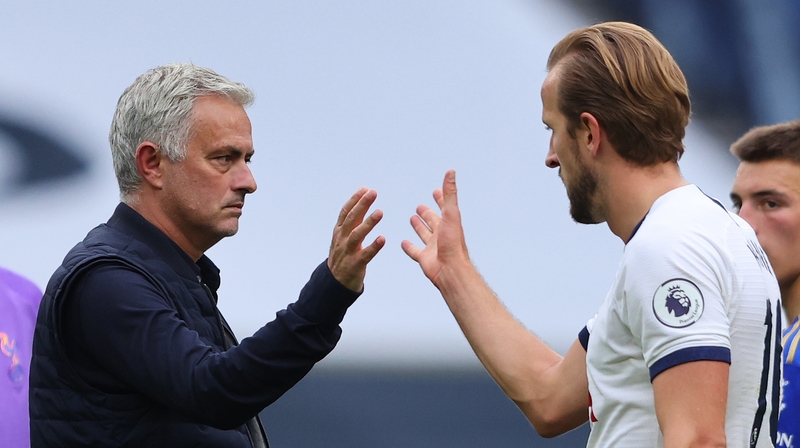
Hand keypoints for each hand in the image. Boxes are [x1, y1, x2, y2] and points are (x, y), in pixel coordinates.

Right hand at [327, 187, 384, 291]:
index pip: (346, 212)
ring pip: (356, 235)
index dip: (355, 200)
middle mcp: (341, 240)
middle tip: (373, 193)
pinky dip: (373, 247)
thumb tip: (363, 201)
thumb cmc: (343, 256)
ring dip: (368, 223)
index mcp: (339, 232)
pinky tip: (382, 239)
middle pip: (351, 219)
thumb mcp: (344, 237)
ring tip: (380, 212)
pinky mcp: (354, 265)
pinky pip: (365, 255)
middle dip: (362, 205)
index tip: (365, 189)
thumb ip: (353, 221)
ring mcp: (347, 252)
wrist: (335, 283)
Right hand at [401, 170, 469, 285]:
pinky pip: (414, 251)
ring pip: (424, 234)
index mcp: (448, 223)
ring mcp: (433, 247)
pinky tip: (403, 242)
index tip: (437, 191)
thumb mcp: (451, 214)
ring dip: (419, 227)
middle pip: (433, 221)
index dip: (441, 198)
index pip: (445, 207)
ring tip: (412, 218)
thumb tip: (451, 172)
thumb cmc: (453, 243)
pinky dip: (409, 247)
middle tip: (420, 207)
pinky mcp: (424, 258)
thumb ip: (450, 194)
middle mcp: (441, 234)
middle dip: (427, 213)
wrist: (450, 270)